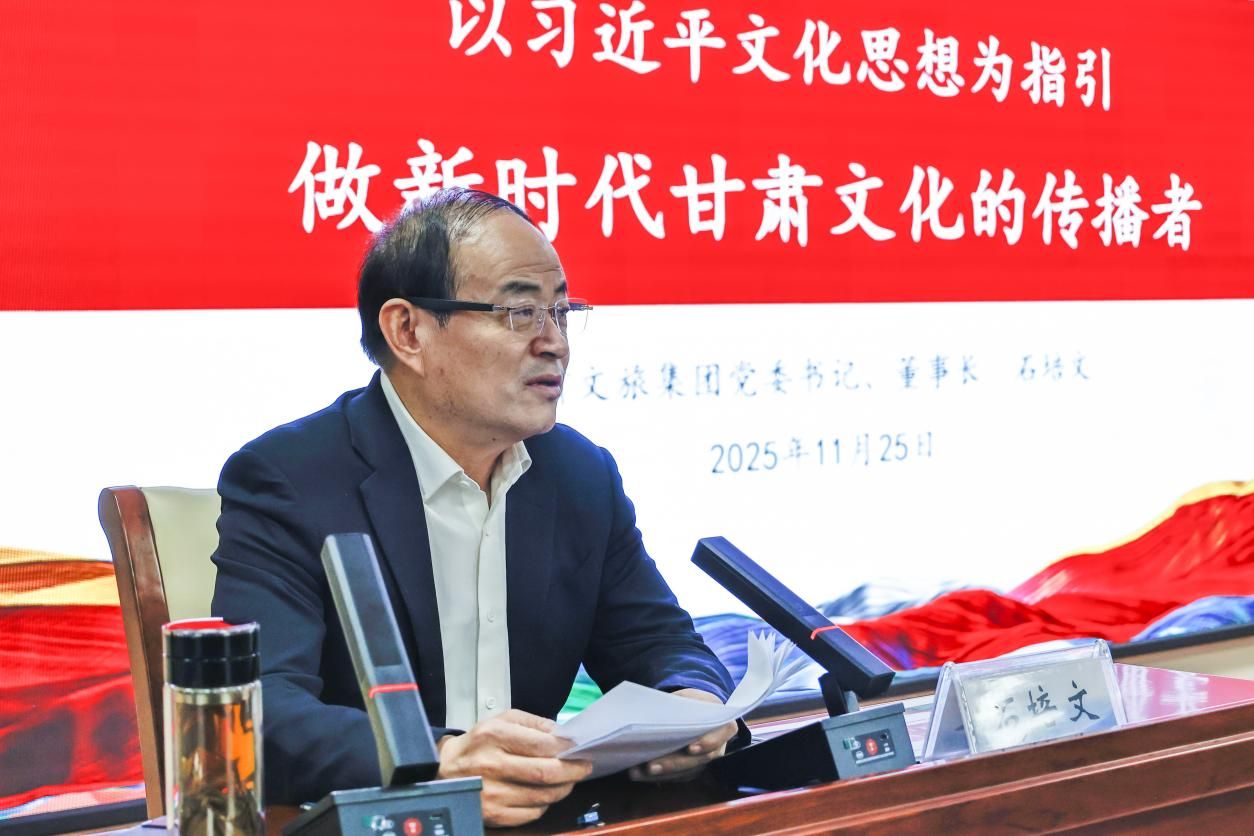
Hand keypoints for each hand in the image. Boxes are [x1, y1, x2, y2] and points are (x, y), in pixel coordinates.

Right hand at [436, 709, 591, 826]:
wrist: (444, 769)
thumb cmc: (478, 743)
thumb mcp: (501, 720)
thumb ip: (533, 723)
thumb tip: (562, 734)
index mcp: (495, 736)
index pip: (542, 745)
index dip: (566, 749)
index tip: (579, 749)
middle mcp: (492, 765)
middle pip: (545, 773)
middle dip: (572, 771)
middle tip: (584, 767)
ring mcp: (492, 793)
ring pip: (542, 796)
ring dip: (562, 789)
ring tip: (568, 780)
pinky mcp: (492, 815)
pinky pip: (531, 814)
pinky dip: (544, 805)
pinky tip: (544, 794)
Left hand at [628, 688, 737, 781]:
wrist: (699, 711)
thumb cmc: (695, 702)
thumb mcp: (690, 697)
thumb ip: (680, 705)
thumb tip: (656, 715)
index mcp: (723, 726)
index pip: (720, 736)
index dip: (707, 743)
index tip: (691, 748)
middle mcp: (718, 748)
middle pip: (698, 760)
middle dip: (673, 763)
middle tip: (650, 766)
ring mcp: (705, 761)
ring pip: (685, 772)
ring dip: (661, 773)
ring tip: (637, 771)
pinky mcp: (692, 770)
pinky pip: (676, 777)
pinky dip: (656, 776)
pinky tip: (638, 773)